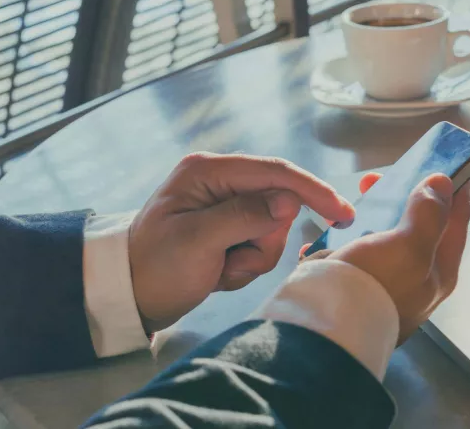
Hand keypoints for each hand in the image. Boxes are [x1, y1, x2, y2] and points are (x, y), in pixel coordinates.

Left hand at [128, 153, 354, 332]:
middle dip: (263, 240)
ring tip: (220, 270)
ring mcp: (225, 205)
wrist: (127, 298)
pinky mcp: (228, 227)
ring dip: (253, 257)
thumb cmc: (154, 268)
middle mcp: (220, 181)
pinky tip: (219, 272)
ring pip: (272, 229)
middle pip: (278, 204)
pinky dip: (245, 264)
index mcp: (208, 171)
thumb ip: (244, 217)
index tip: (343, 213)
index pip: (275, 173)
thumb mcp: (196, 242)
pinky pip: (260, 243)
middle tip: (232, 263)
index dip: (312, 191)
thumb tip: (288, 202)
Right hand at [301, 172, 469, 343]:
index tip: (448, 163)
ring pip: (380, 239)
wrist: (323, 327)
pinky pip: (347, 256)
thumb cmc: (373, 285)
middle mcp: (414, 281)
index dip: (454, 190)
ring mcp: (381, 284)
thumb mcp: (409, 246)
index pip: (455, 222)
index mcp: (438, 272)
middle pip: (416, 228)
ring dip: (368, 216)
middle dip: (401, 197)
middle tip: (381, 178)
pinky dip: (338, 240)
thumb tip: (443, 185)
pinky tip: (328, 231)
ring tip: (352, 201)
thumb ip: (429, 214)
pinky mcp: (350, 287)